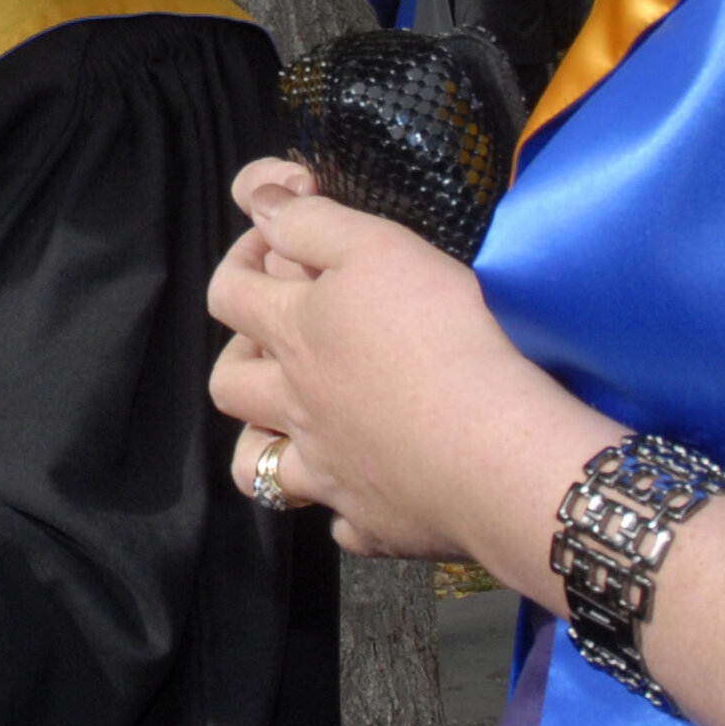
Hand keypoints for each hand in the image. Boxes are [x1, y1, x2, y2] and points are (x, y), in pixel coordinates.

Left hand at [204, 155, 614, 568]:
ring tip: (297, 423)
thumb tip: (259, 201)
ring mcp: (330, 473)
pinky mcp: (375, 524)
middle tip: (283, 337)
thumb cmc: (441, 337)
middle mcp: (297, 408)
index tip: (276, 242)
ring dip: (264, 443)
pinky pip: (342, 523)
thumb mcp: (379, 248)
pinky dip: (347, 506)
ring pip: (257, 468)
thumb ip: (314, 222)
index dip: (242, 257)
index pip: (228, 291)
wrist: (496, 453)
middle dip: (240, 354)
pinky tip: (373, 486)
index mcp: (295, 336)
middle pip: (228, 384)